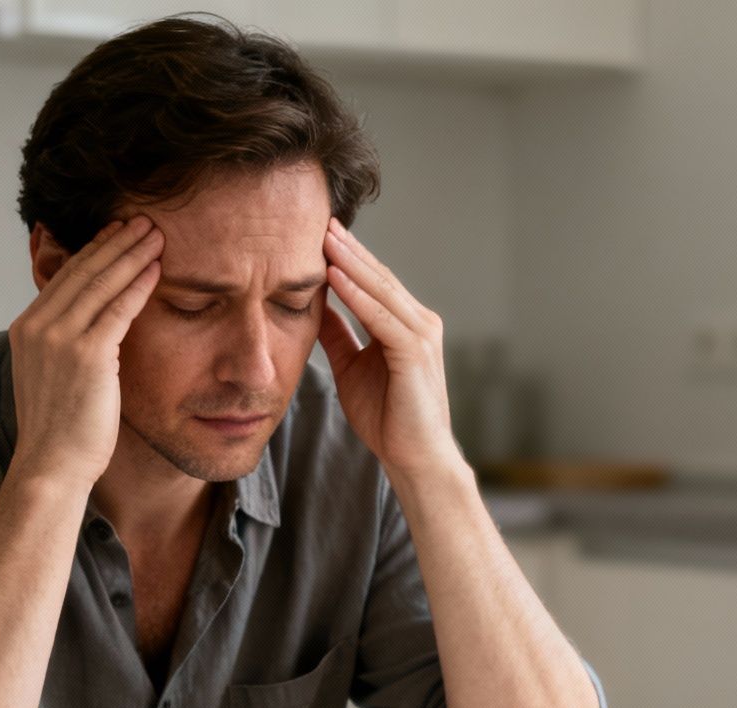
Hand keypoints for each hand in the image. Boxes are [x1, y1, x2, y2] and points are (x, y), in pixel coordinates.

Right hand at [6, 216, 163, 489]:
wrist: (51, 466)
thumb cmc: (61, 431)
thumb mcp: (55, 376)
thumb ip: (67, 346)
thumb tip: (94, 329)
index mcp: (26, 329)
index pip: (65, 277)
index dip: (94, 251)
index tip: (117, 233)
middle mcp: (37, 326)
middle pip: (82, 270)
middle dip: (116, 241)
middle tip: (143, 220)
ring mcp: (58, 338)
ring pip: (101, 283)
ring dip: (131, 254)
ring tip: (156, 233)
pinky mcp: (86, 354)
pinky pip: (118, 309)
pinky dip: (138, 285)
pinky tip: (156, 269)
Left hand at [319, 218, 464, 485]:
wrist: (415, 459)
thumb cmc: (388, 419)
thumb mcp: (351, 367)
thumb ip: (338, 335)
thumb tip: (315, 304)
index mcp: (406, 324)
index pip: (373, 281)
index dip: (347, 256)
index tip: (318, 232)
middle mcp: (419, 323)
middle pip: (378, 276)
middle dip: (348, 248)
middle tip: (321, 219)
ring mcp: (421, 336)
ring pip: (380, 289)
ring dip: (350, 262)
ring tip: (323, 237)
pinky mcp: (415, 353)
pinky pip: (381, 317)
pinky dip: (357, 295)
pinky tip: (334, 276)